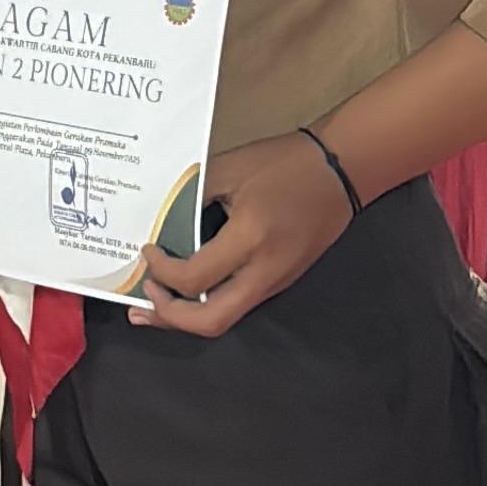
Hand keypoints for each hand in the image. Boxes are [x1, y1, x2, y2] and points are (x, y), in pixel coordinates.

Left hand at [133, 133, 350, 336]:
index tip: (147, 249)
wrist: (342, 170)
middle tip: (143, 296)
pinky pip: (237, 305)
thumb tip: (161, 221)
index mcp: (250, 239)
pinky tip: (189, 292)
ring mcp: (275, 282)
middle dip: (169, 317)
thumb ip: (192, 196)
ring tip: (155, 307)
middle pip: (210, 322)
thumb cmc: (285, 163)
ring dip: (187, 318)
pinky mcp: (280, 282)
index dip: (161, 270)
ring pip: (225, 320)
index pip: (194, 277)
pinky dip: (208, 305)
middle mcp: (264, 271)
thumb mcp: (230, 168)